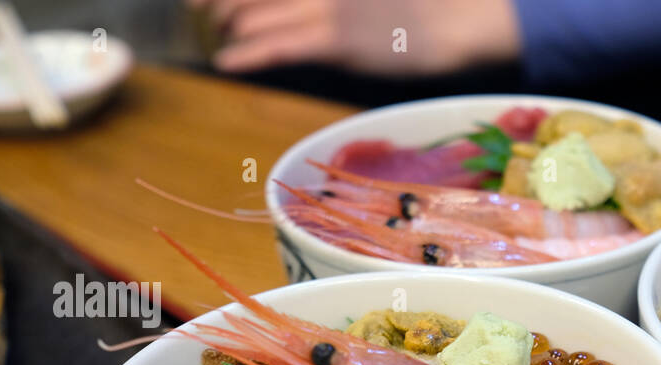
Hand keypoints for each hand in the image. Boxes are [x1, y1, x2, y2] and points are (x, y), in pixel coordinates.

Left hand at [187, 0, 521, 75]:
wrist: (461, 16)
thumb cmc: (431, 4)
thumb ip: (342, 1)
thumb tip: (321, 9)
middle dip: (220, 0)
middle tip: (198, 11)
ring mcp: (326, 9)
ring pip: (257, 15)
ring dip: (228, 26)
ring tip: (213, 36)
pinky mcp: (335, 41)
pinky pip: (279, 47)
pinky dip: (249, 55)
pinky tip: (227, 62)